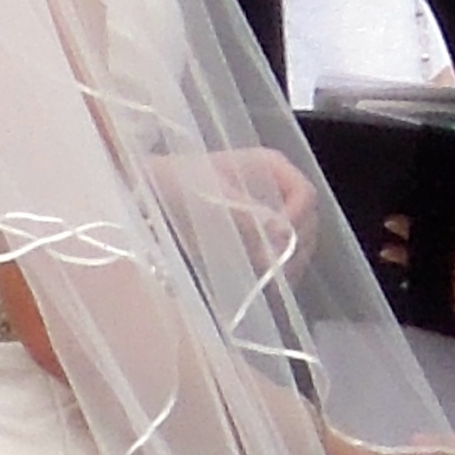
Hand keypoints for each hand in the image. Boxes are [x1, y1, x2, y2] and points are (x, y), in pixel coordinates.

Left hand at [163, 146, 320, 279]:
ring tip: (267, 285)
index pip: (304, 195)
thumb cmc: (177, 183)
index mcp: (271, 167)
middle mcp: (276, 189)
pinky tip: (262, 287)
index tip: (278, 245)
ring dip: (287, 265)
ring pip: (296, 242)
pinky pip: (277, 254)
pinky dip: (274, 272)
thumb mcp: (211, 197)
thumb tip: (281, 237)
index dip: (298, 220)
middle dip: (294, 249)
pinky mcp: (257, 236)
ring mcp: (269, 213)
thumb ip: (246, 216)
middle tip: (275, 274)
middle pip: (306, 222)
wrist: (148, 192)